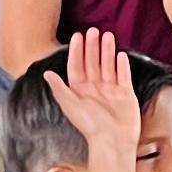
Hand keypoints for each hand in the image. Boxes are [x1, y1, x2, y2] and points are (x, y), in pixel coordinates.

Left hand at [48, 27, 140, 154]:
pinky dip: (122, 65)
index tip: (77, 35)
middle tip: (93, 30)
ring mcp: (111, 91)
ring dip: (107, 51)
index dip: (76, 51)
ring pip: (108, 66)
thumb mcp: (70, 105)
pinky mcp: (125, 94)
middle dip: (92, 46)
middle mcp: (94, 89)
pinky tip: (121, 54)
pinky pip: (123, 76)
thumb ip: (59, 89)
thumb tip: (46, 74)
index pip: (77, 66)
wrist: (113, 140)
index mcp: (80, 91)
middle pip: (92, 63)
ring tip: (108, 35)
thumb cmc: (90, 125)